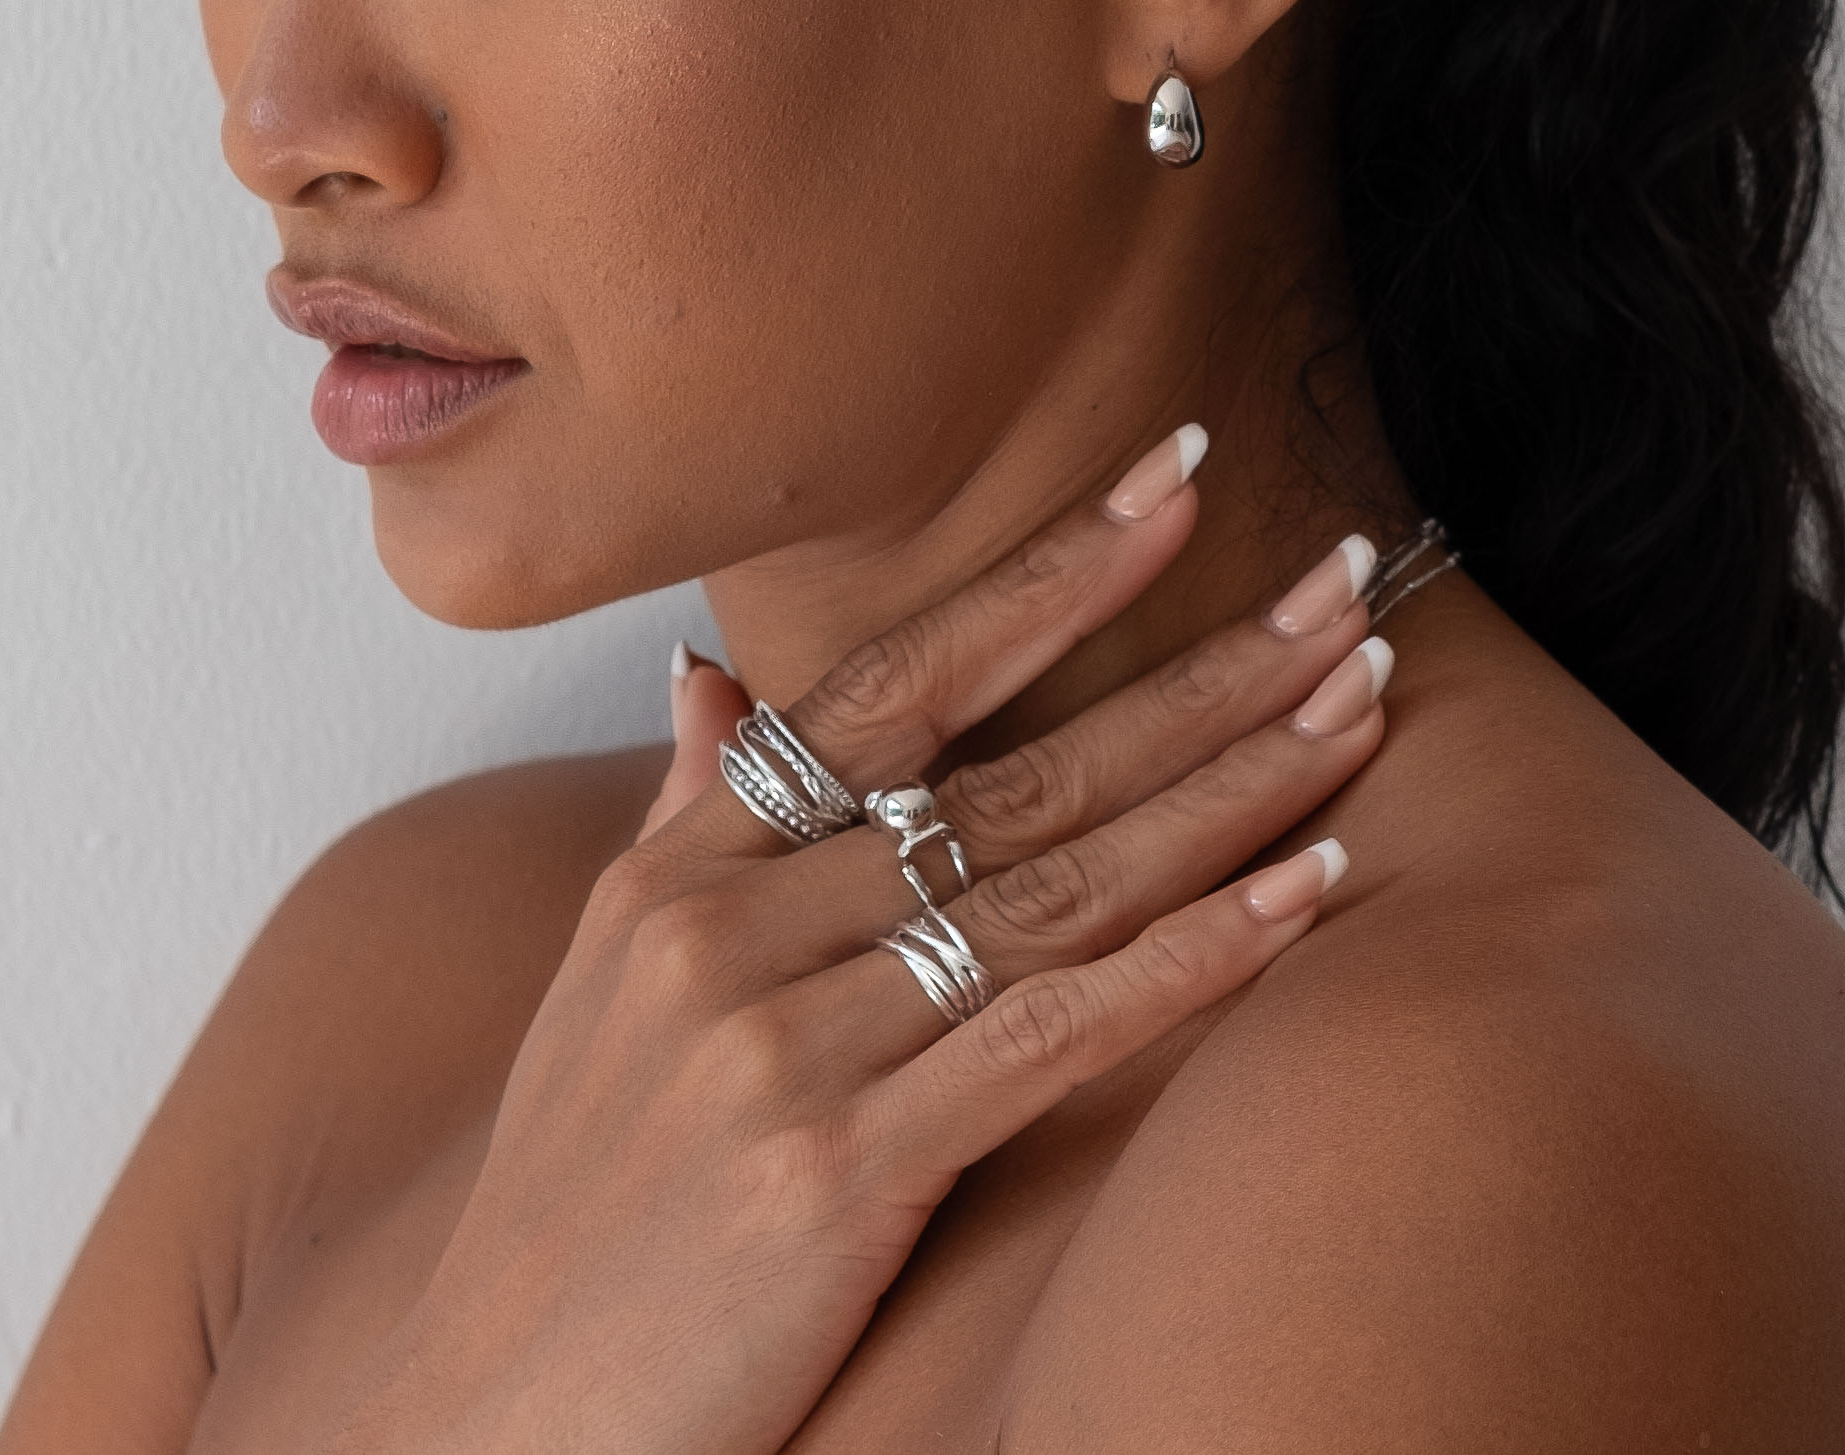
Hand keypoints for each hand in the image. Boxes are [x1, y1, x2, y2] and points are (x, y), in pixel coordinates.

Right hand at [319, 432, 1388, 1454]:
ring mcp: (782, 1046)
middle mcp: (730, 928)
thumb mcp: (600, 988)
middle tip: (1341, 579)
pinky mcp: (833, 1176)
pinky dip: (1188, 958)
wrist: (484, 1422)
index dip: (1048, 576)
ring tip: (1360, 700)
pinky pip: (1049, 1035)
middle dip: (1199, 670)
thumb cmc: (575, 1203)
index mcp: (683, 869)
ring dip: (1231, 789)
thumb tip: (714, 681)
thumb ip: (681, 823)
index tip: (1175, 484)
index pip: (897, 680)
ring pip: (1057, 883)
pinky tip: (1303, 888)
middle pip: (1016, 770)